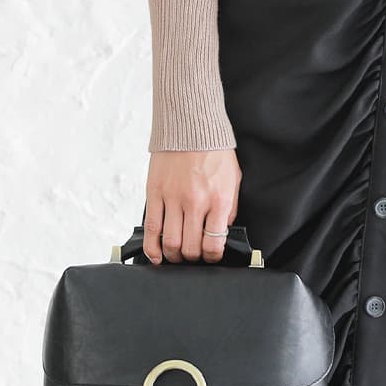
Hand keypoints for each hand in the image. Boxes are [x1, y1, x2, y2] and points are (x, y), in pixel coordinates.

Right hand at [142, 147, 241, 263]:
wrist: (191, 126)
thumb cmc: (214, 151)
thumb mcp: (233, 179)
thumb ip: (229, 208)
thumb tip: (221, 231)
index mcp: (218, 200)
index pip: (213, 244)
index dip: (212, 257)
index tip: (210, 257)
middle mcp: (195, 202)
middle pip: (190, 248)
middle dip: (192, 259)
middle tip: (192, 257)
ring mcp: (173, 198)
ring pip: (170, 242)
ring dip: (173, 256)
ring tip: (176, 256)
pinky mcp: (155, 193)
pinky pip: (151, 227)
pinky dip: (152, 247)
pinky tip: (156, 255)